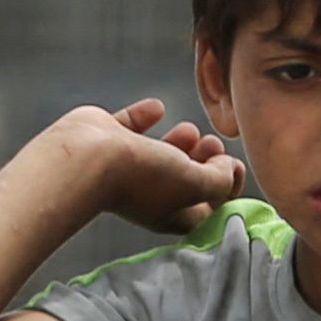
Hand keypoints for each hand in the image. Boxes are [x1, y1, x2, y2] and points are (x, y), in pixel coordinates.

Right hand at [40, 97, 239, 236]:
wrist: (86, 157)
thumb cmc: (141, 176)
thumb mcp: (195, 183)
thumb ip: (220, 178)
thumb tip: (226, 165)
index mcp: (171, 213)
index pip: (207, 209)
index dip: (228, 190)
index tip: (234, 167)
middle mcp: (149, 193)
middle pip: (187, 181)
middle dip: (207, 162)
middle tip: (214, 146)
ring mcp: (127, 166)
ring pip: (161, 155)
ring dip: (182, 142)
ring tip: (192, 131)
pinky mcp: (109, 140)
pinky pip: (131, 126)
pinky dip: (146, 116)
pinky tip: (157, 107)